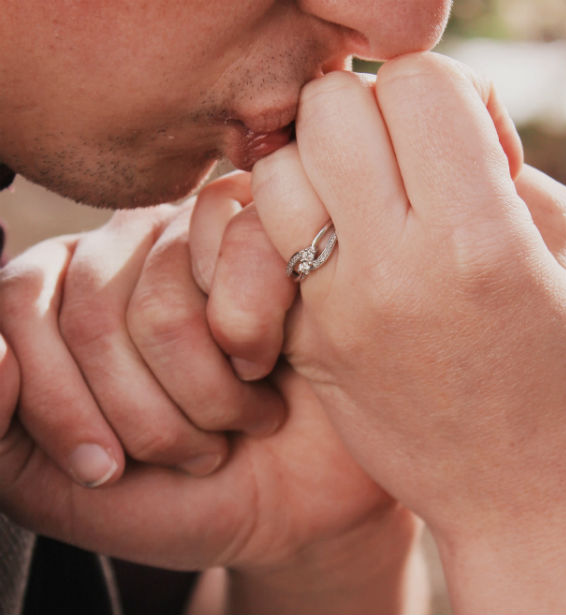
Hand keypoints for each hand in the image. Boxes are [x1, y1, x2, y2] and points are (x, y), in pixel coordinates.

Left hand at [0, 184, 284, 488]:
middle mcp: (124, 250)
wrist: (289, 496)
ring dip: (211, 395)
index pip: (17, 307)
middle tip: (195, 454)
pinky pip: (234, 261)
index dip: (56, 401)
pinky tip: (268, 359)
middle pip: (93, 314)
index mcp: (63, 295)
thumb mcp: (56, 486)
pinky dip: (253, 333)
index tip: (106, 471)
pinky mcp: (260, 234)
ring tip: (242, 418)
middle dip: (145, 418)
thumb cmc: (176, 489)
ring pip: (165, 303)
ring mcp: (194, 235)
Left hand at [247, 53, 565, 611]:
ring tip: (352, 202)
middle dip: (361, 115)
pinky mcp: (304, 344)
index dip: (435, 91)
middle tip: (391, 157)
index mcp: (480, 239)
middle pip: (328, 111)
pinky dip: (286, 225)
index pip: (416, 83)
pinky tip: (328, 246)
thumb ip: (499, 163)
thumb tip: (444, 112)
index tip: (450, 131)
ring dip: (311, 170)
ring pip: (275, 172)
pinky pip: (258, 244)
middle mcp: (395, 269)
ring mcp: (336, 311)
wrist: (517, 490)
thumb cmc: (559, 369)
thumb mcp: (563, 248)